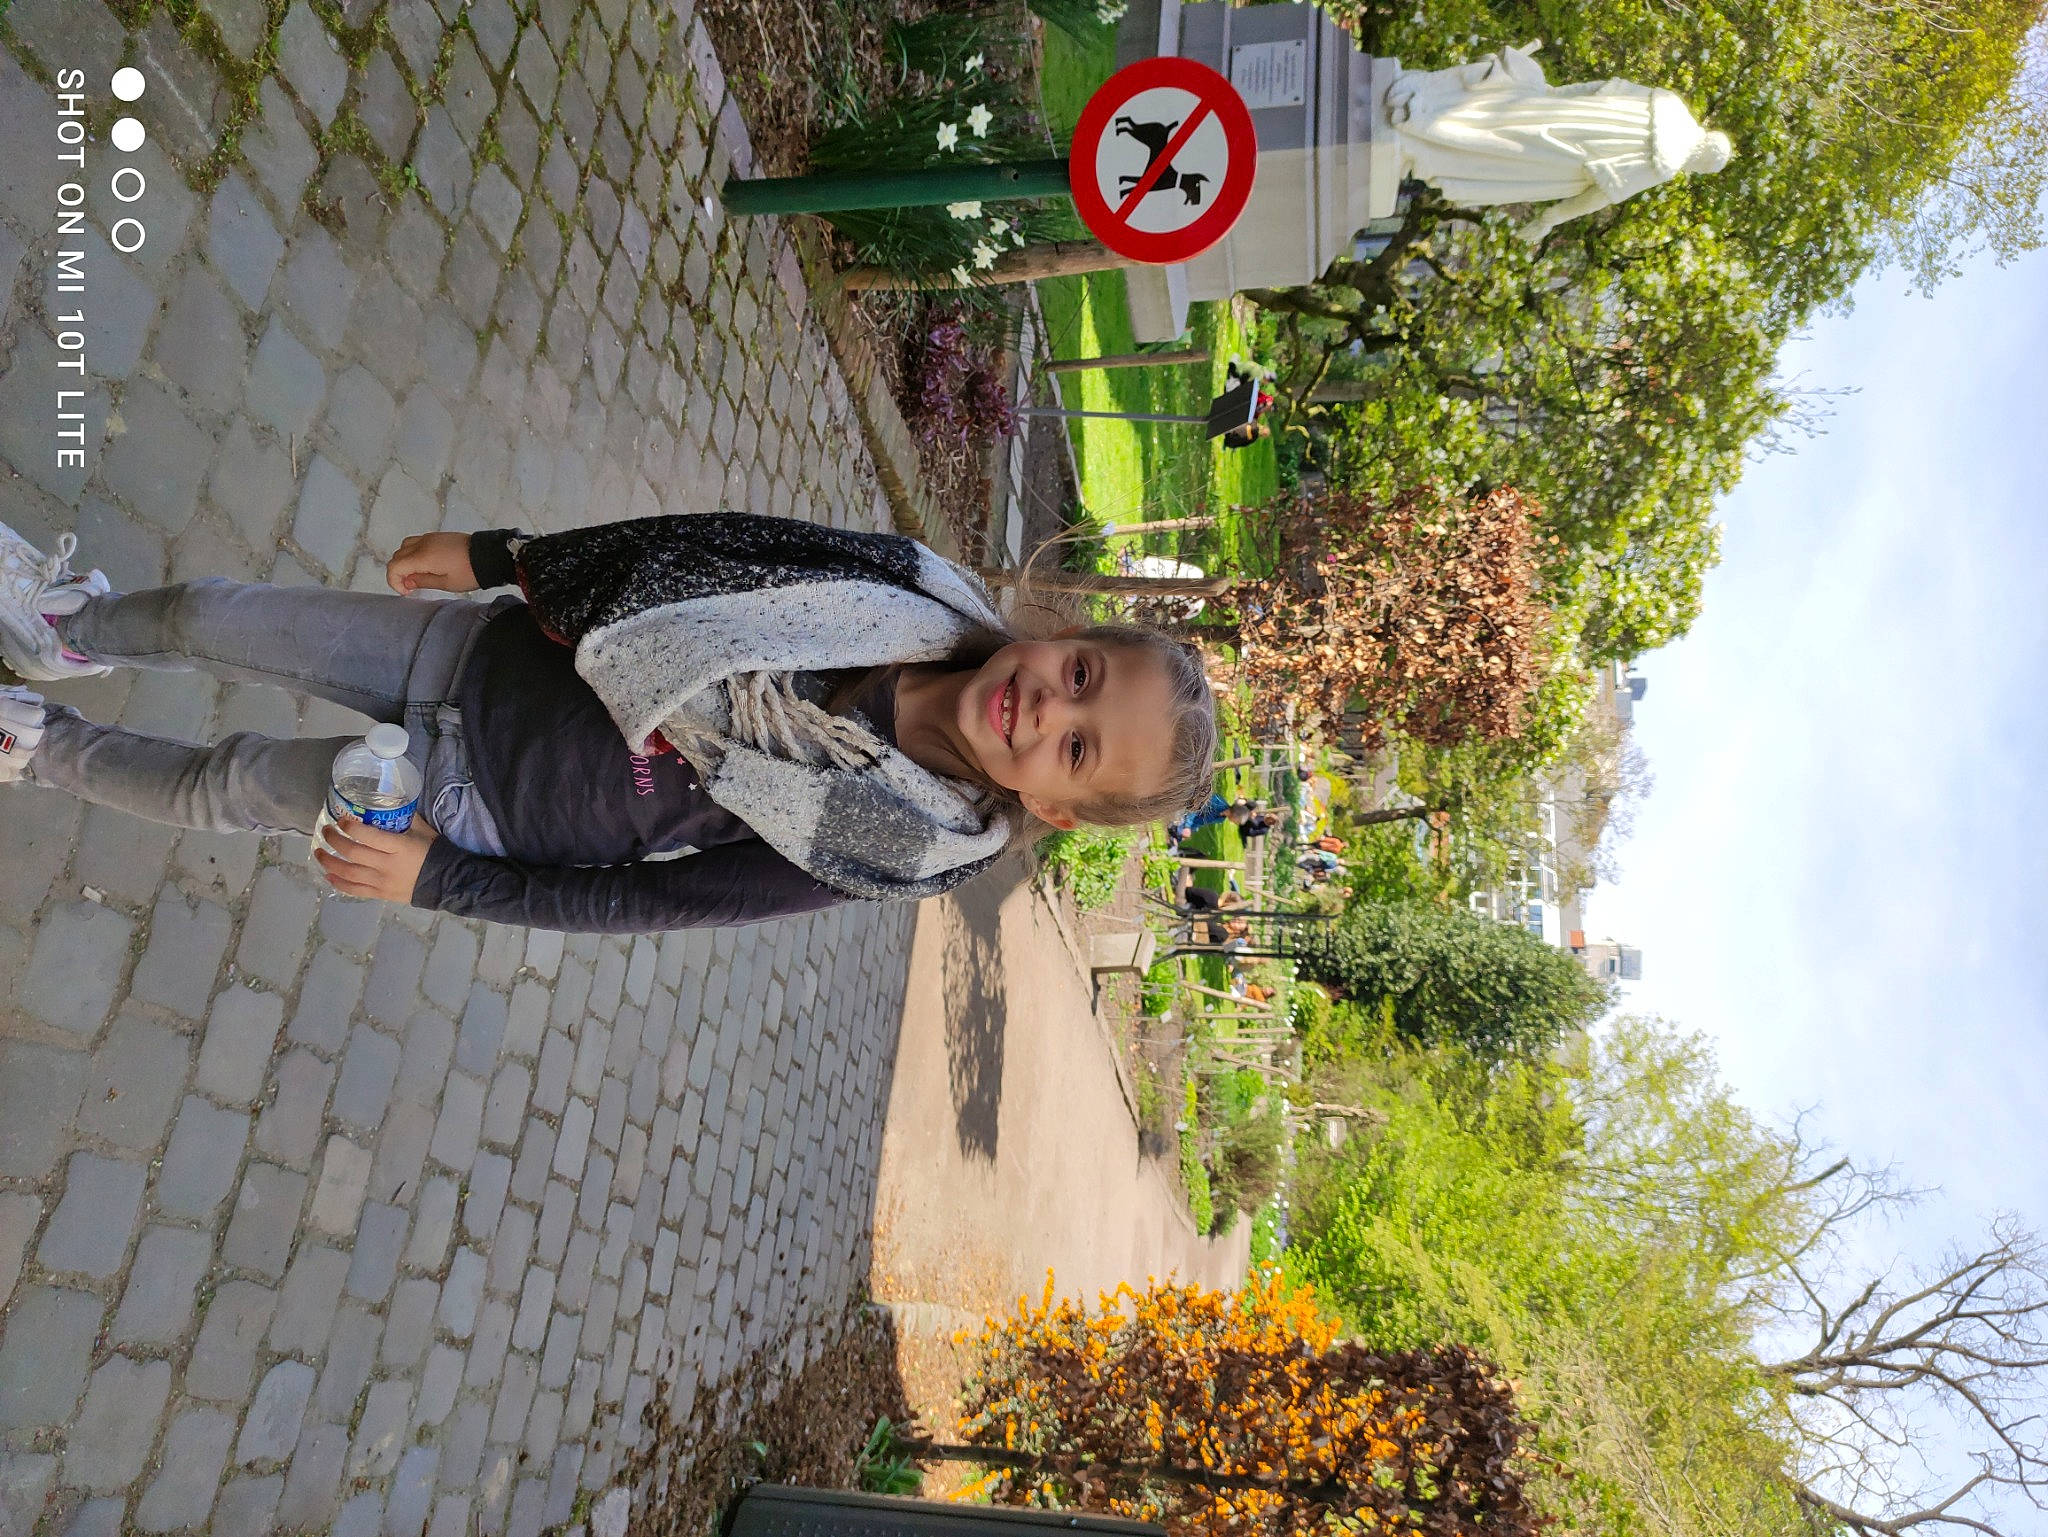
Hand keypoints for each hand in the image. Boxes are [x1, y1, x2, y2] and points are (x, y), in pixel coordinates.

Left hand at [316, 814, 438, 902]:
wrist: (446, 880)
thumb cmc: (433, 851)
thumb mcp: (422, 829)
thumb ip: (404, 817)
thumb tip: (387, 801)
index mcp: (399, 846)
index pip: (368, 836)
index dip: (350, 827)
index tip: (341, 820)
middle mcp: (387, 865)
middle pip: (353, 853)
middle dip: (334, 841)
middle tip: (326, 832)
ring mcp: (382, 882)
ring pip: (349, 873)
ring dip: (329, 862)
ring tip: (319, 852)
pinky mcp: (381, 894)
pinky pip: (355, 890)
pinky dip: (339, 883)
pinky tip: (328, 875)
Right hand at [386, 532, 478, 594]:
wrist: (489, 555)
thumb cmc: (470, 572)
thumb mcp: (446, 583)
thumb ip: (422, 581)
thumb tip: (407, 581)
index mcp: (423, 556)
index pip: (394, 566)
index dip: (394, 581)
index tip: (407, 591)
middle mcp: (423, 543)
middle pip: (397, 555)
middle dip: (398, 572)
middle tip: (411, 586)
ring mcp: (430, 537)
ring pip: (405, 546)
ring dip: (405, 561)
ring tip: (417, 575)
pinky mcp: (437, 536)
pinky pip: (416, 542)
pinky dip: (413, 553)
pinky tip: (425, 565)